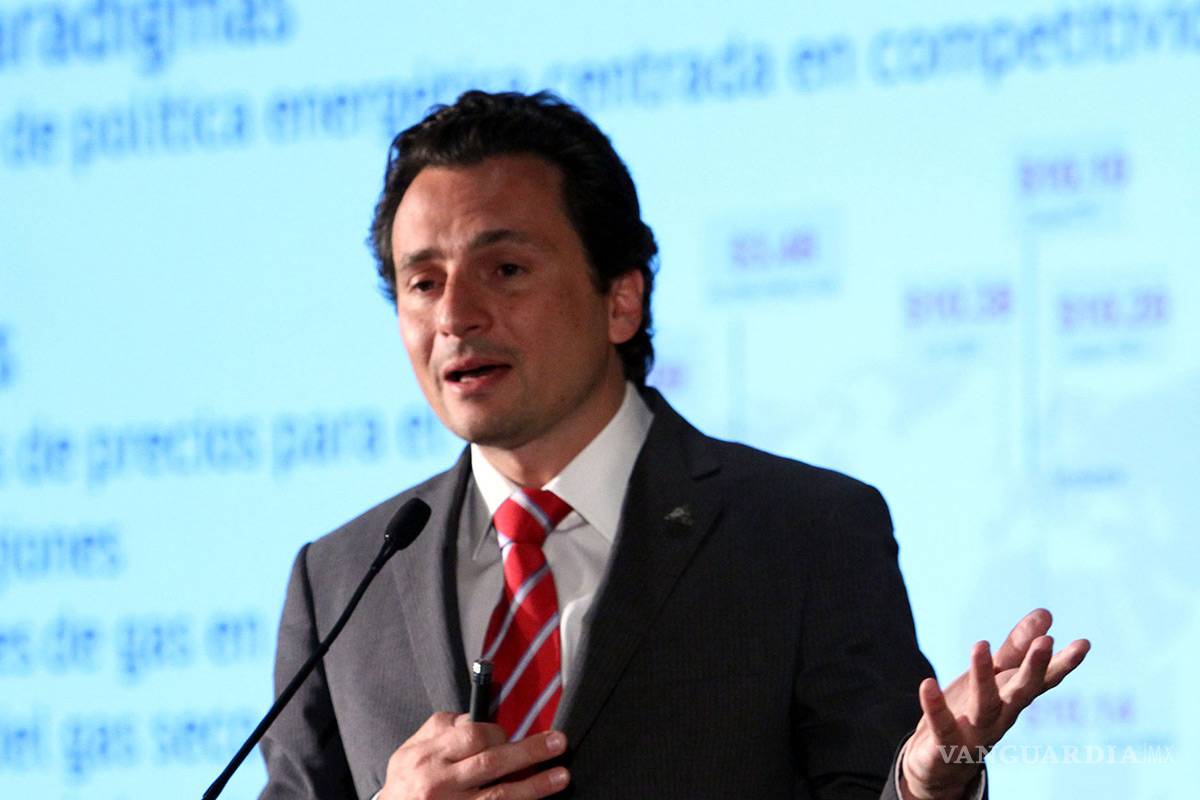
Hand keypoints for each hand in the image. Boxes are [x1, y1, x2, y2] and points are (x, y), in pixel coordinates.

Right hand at [379, 712, 568, 799]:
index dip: (498, 733)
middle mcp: (440, 784)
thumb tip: (475, 717)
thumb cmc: (406, 782)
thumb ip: (442, 727)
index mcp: (429, 757)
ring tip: (561, 776)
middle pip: (492, 764)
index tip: (509, 734)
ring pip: (499, 796)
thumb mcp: (412, 750)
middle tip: (559, 743)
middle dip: (529, 752)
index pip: (472, 738)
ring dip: (534, 786)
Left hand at [899, 608, 1089, 799]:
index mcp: (1013, 699)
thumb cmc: (973, 714)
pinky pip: (942, 726)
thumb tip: (1046, 614)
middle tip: (1047, 642)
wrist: (942, 767)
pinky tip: (927, 684)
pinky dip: (935, 707)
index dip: (1063, 664)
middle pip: (1021, 692)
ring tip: (979, 643)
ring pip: (984, 705)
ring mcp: (976, 733)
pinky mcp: (947, 745)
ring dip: (982, 676)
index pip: (1042, 680)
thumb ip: (1016, 648)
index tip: (1084, 643)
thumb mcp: (994, 678)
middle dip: (1034, 668)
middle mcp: (1001, 717)